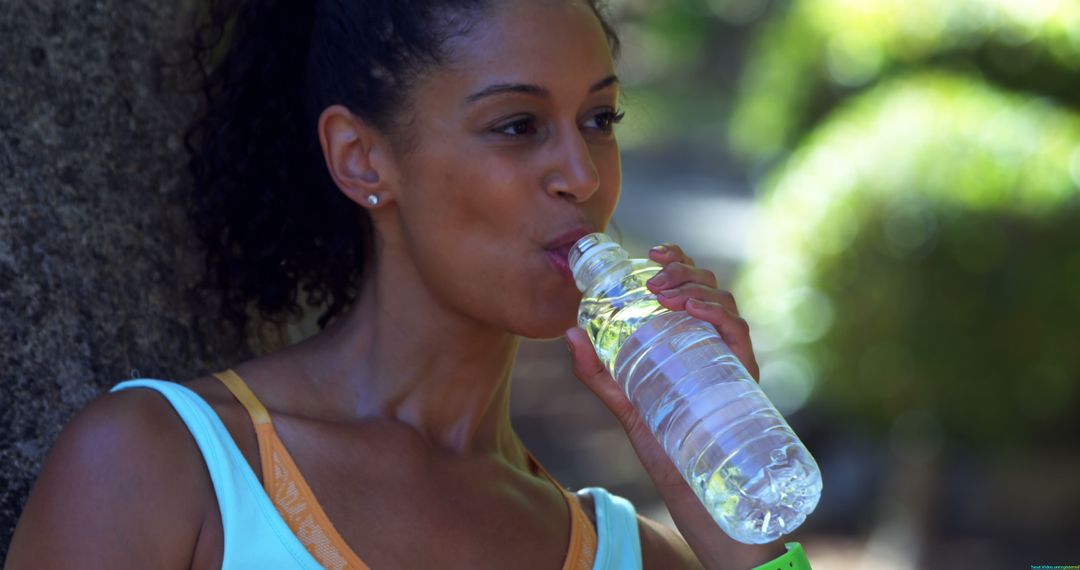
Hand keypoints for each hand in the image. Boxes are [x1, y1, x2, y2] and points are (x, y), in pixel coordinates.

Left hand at [564, 243, 782, 568]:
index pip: (691, 287)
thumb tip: (568, 333)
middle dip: (681, 269)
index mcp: (692, 340)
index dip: (676, 261)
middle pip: (708, 287)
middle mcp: (716, 344)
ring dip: (694, 286)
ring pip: (723, 303)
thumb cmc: (667, 442)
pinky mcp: (742, 378)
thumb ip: (598, 372)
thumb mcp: (625, 401)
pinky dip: (716, 313)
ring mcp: (731, 359)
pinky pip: (738, 334)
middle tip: (652, 274)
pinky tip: (691, 308)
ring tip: (663, 291)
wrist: (695, 489)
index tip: (649, 252)